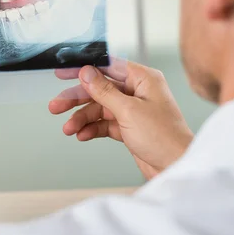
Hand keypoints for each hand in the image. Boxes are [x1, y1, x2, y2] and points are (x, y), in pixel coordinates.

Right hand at [49, 60, 193, 179]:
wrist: (177, 167)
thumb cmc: (165, 138)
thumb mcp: (129, 111)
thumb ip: (104, 91)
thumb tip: (86, 72)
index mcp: (143, 79)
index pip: (108, 67)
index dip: (84, 69)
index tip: (64, 72)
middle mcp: (138, 92)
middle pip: (99, 89)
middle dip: (77, 99)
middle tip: (56, 105)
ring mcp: (133, 110)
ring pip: (99, 108)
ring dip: (82, 118)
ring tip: (68, 129)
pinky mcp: (129, 128)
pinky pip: (104, 123)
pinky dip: (93, 129)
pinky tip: (82, 135)